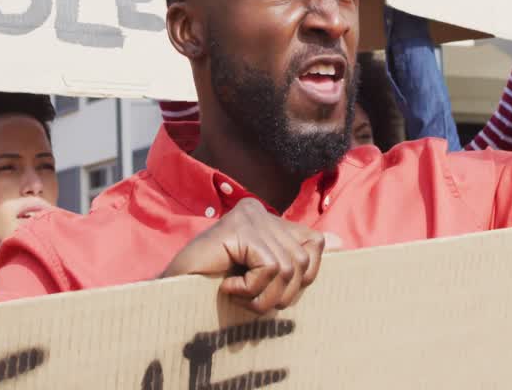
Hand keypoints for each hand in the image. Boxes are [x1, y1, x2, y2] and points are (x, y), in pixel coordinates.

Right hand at [160, 198, 341, 313]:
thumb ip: (295, 257)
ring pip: (288, 266)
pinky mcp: (238, 228)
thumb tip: (340, 242)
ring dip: (264, 295)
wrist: (171, 293)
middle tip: (252, 300)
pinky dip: (251, 287)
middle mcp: (258, 210)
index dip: (304, 276)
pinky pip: (269, 266)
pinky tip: (228, 286)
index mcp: (268, 218)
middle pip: (303, 260)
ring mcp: (247, 216)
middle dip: (282, 293)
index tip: (274, 290)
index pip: (314, 244)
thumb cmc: (214, 286)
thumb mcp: (261, 274)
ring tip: (239, 295)